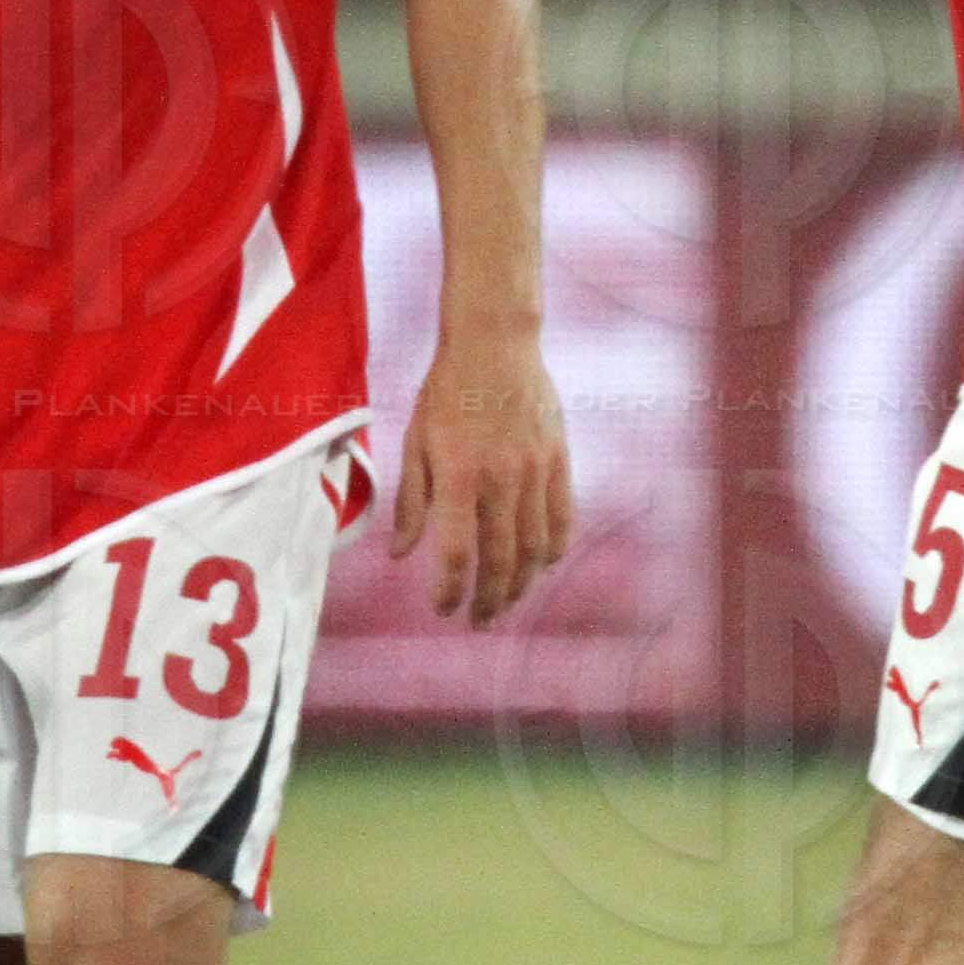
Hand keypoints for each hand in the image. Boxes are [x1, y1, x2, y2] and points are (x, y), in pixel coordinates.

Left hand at [389, 333, 572, 625]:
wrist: (495, 343)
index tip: (443, 608)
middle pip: (499, 560)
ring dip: (520, 583)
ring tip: (507, 600)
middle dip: (489, 600)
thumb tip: (401, 556)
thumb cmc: (445, 391)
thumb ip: (412, 503)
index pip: (456, 553)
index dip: (450, 590)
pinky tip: (540, 564)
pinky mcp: (558, 460)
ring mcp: (534, 471)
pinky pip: (563, 518)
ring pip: (534, 547)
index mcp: (458, 476)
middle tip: (479, 621)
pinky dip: (553, 549)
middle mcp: (500, 480)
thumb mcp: (415, 443)